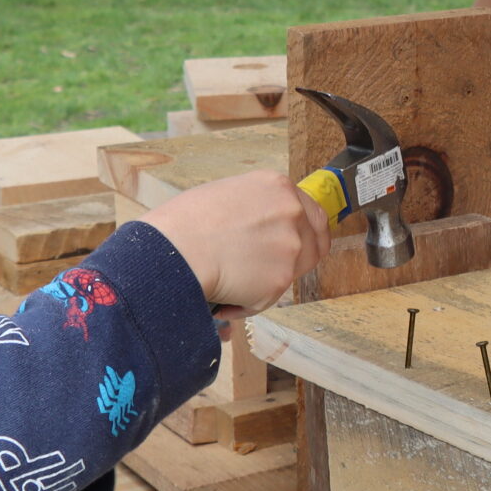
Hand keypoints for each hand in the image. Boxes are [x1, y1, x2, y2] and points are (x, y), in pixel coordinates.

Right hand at [141, 170, 330, 317]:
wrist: (175, 250)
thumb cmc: (185, 223)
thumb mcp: (227, 195)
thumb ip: (256, 208)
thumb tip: (259, 229)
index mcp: (278, 187)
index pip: (313, 213)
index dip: (304, 232)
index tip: (295, 244)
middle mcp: (293, 213)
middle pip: (316, 243)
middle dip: (299, 259)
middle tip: (271, 271)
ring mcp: (291, 247)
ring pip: (291, 273)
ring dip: (267, 282)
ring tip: (232, 281)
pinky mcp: (281, 280)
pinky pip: (268, 298)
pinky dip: (247, 303)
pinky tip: (223, 295)